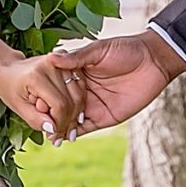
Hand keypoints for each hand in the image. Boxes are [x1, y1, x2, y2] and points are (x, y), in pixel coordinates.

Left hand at [0, 51, 86, 142]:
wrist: (10, 69)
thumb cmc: (11, 88)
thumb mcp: (17, 107)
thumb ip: (35, 119)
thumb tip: (53, 129)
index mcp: (37, 76)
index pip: (59, 105)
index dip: (60, 124)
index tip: (54, 135)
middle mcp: (52, 66)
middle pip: (72, 101)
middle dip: (68, 122)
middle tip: (61, 135)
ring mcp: (62, 64)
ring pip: (79, 95)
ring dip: (75, 115)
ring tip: (66, 128)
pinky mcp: (67, 65)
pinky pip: (80, 88)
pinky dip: (78, 104)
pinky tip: (72, 116)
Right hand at [48, 30, 185, 135]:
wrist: (154, 61)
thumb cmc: (126, 49)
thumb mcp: (99, 51)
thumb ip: (76, 58)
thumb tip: (51, 58)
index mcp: (78, 73)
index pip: (57, 86)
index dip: (45, 93)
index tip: (32, 99)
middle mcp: (83, 90)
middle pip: (61, 105)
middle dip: (49, 113)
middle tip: (36, 120)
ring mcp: (93, 105)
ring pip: (71, 119)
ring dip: (59, 126)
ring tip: (45, 132)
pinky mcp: (105, 117)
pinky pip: (86, 127)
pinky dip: (74, 133)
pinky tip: (62, 137)